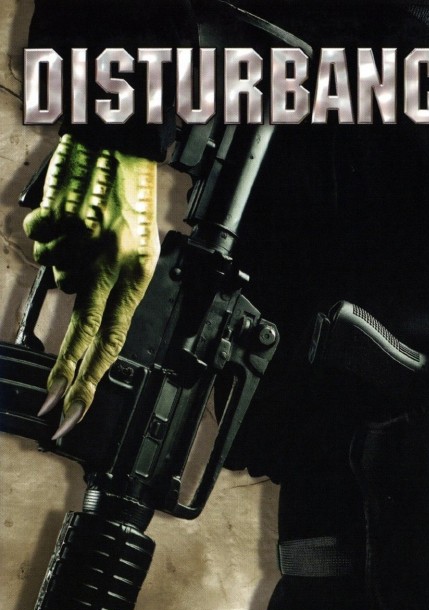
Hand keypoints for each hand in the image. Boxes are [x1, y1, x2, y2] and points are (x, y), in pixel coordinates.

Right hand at [25, 134, 160, 437]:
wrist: (121, 139)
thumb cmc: (133, 195)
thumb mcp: (144, 250)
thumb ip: (117, 289)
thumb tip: (89, 328)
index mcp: (137, 272)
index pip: (114, 336)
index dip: (94, 376)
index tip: (77, 406)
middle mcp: (112, 261)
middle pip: (84, 329)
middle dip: (67, 372)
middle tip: (51, 407)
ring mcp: (84, 240)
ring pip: (56, 274)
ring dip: (63, 259)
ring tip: (82, 229)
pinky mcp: (60, 216)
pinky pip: (39, 238)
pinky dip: (46, 228)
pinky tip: (66, 209)